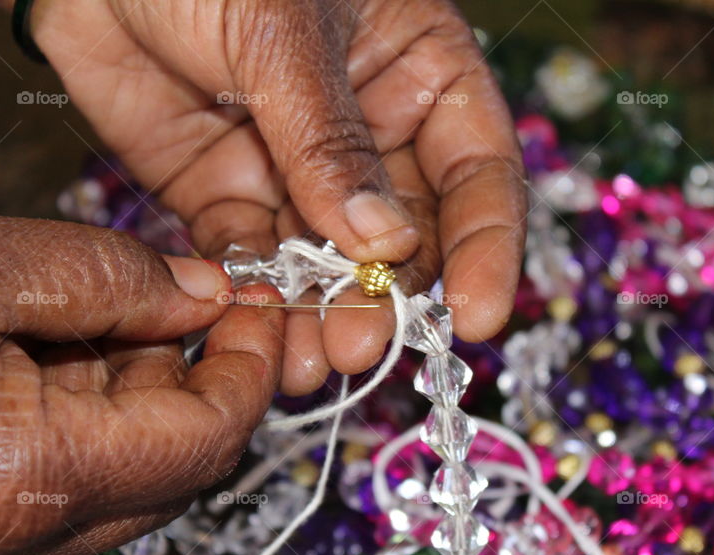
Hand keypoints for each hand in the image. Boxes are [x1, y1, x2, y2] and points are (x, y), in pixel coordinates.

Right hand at [0, 210, 282, 554]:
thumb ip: (106, 280)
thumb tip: (200, 294)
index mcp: (22, 477)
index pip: (206, 437)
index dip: (248, 365)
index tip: (258, 308)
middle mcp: (0, 548)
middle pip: (171, 470)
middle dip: (199, 381)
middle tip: (201, 305)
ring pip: (116, 486)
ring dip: (140, 403)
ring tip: (120, 318)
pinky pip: (54, 496)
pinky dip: (80, 428)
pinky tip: (55, 360)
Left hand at [29, 0, 526, 394]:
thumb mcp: (282, 32)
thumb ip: (330, 142)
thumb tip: (382, 246)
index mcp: (419, 71)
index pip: (477, 170)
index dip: (484, 246)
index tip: (476, 316)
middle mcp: (371, 131)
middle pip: (403, 234)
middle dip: (386, 296)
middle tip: (361, 346)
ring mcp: (298, 170)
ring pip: (328, 262)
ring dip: (323, 316)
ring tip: (309, 363)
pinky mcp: (230, 195)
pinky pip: (256, 260)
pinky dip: (259, 301)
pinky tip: (261, 335)